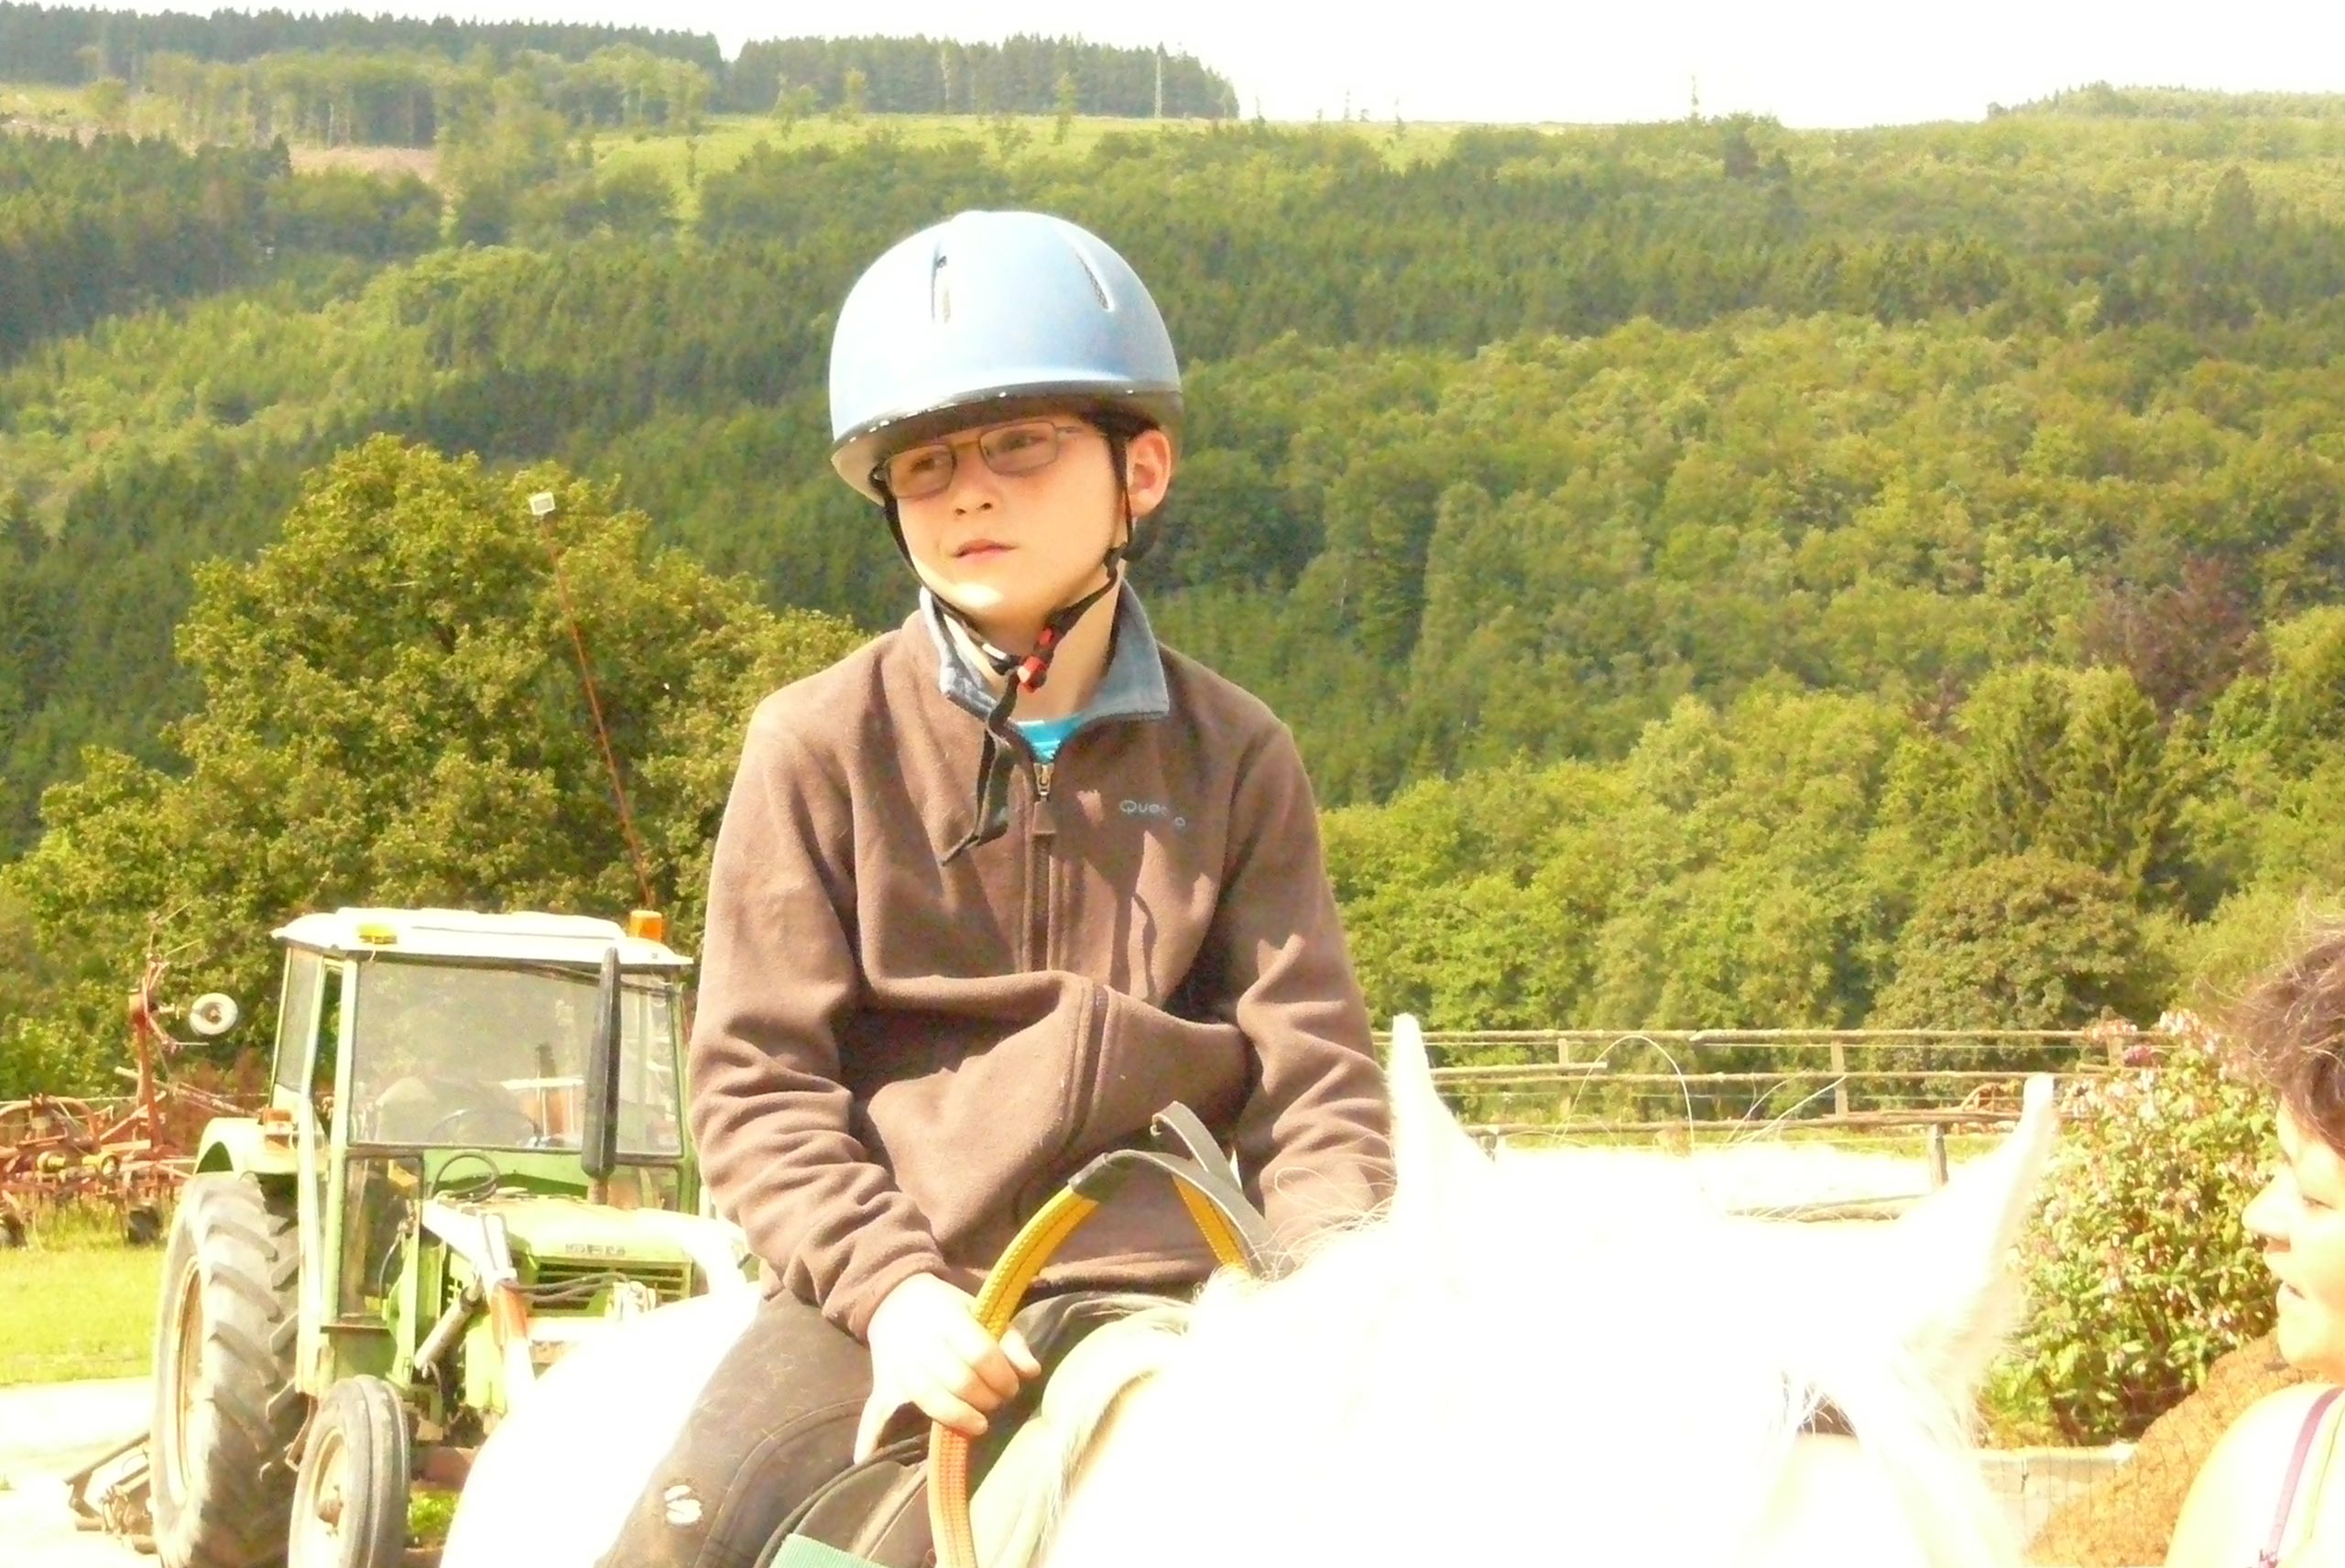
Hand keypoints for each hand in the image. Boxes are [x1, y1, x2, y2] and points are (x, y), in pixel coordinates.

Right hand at [852, 1273, 1040, 1461]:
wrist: (896, 1297)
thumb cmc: (949, 1308)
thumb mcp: (981, 1310)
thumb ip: (1010, 1338)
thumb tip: (1032, 1371)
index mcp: (949, 1318)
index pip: (979, 1353)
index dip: (1001, 1376)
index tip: (1011, 1387)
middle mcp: (921, 1342)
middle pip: (958, 1380)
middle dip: (985, 1398)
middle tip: (996, 1403)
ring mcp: (899, 1364)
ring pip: (928, 1398)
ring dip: (957, 1416)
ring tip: (978, 1424)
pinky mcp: (882, 1383)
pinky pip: (874, 1412)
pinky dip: (870, 1436)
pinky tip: (868, 1458)